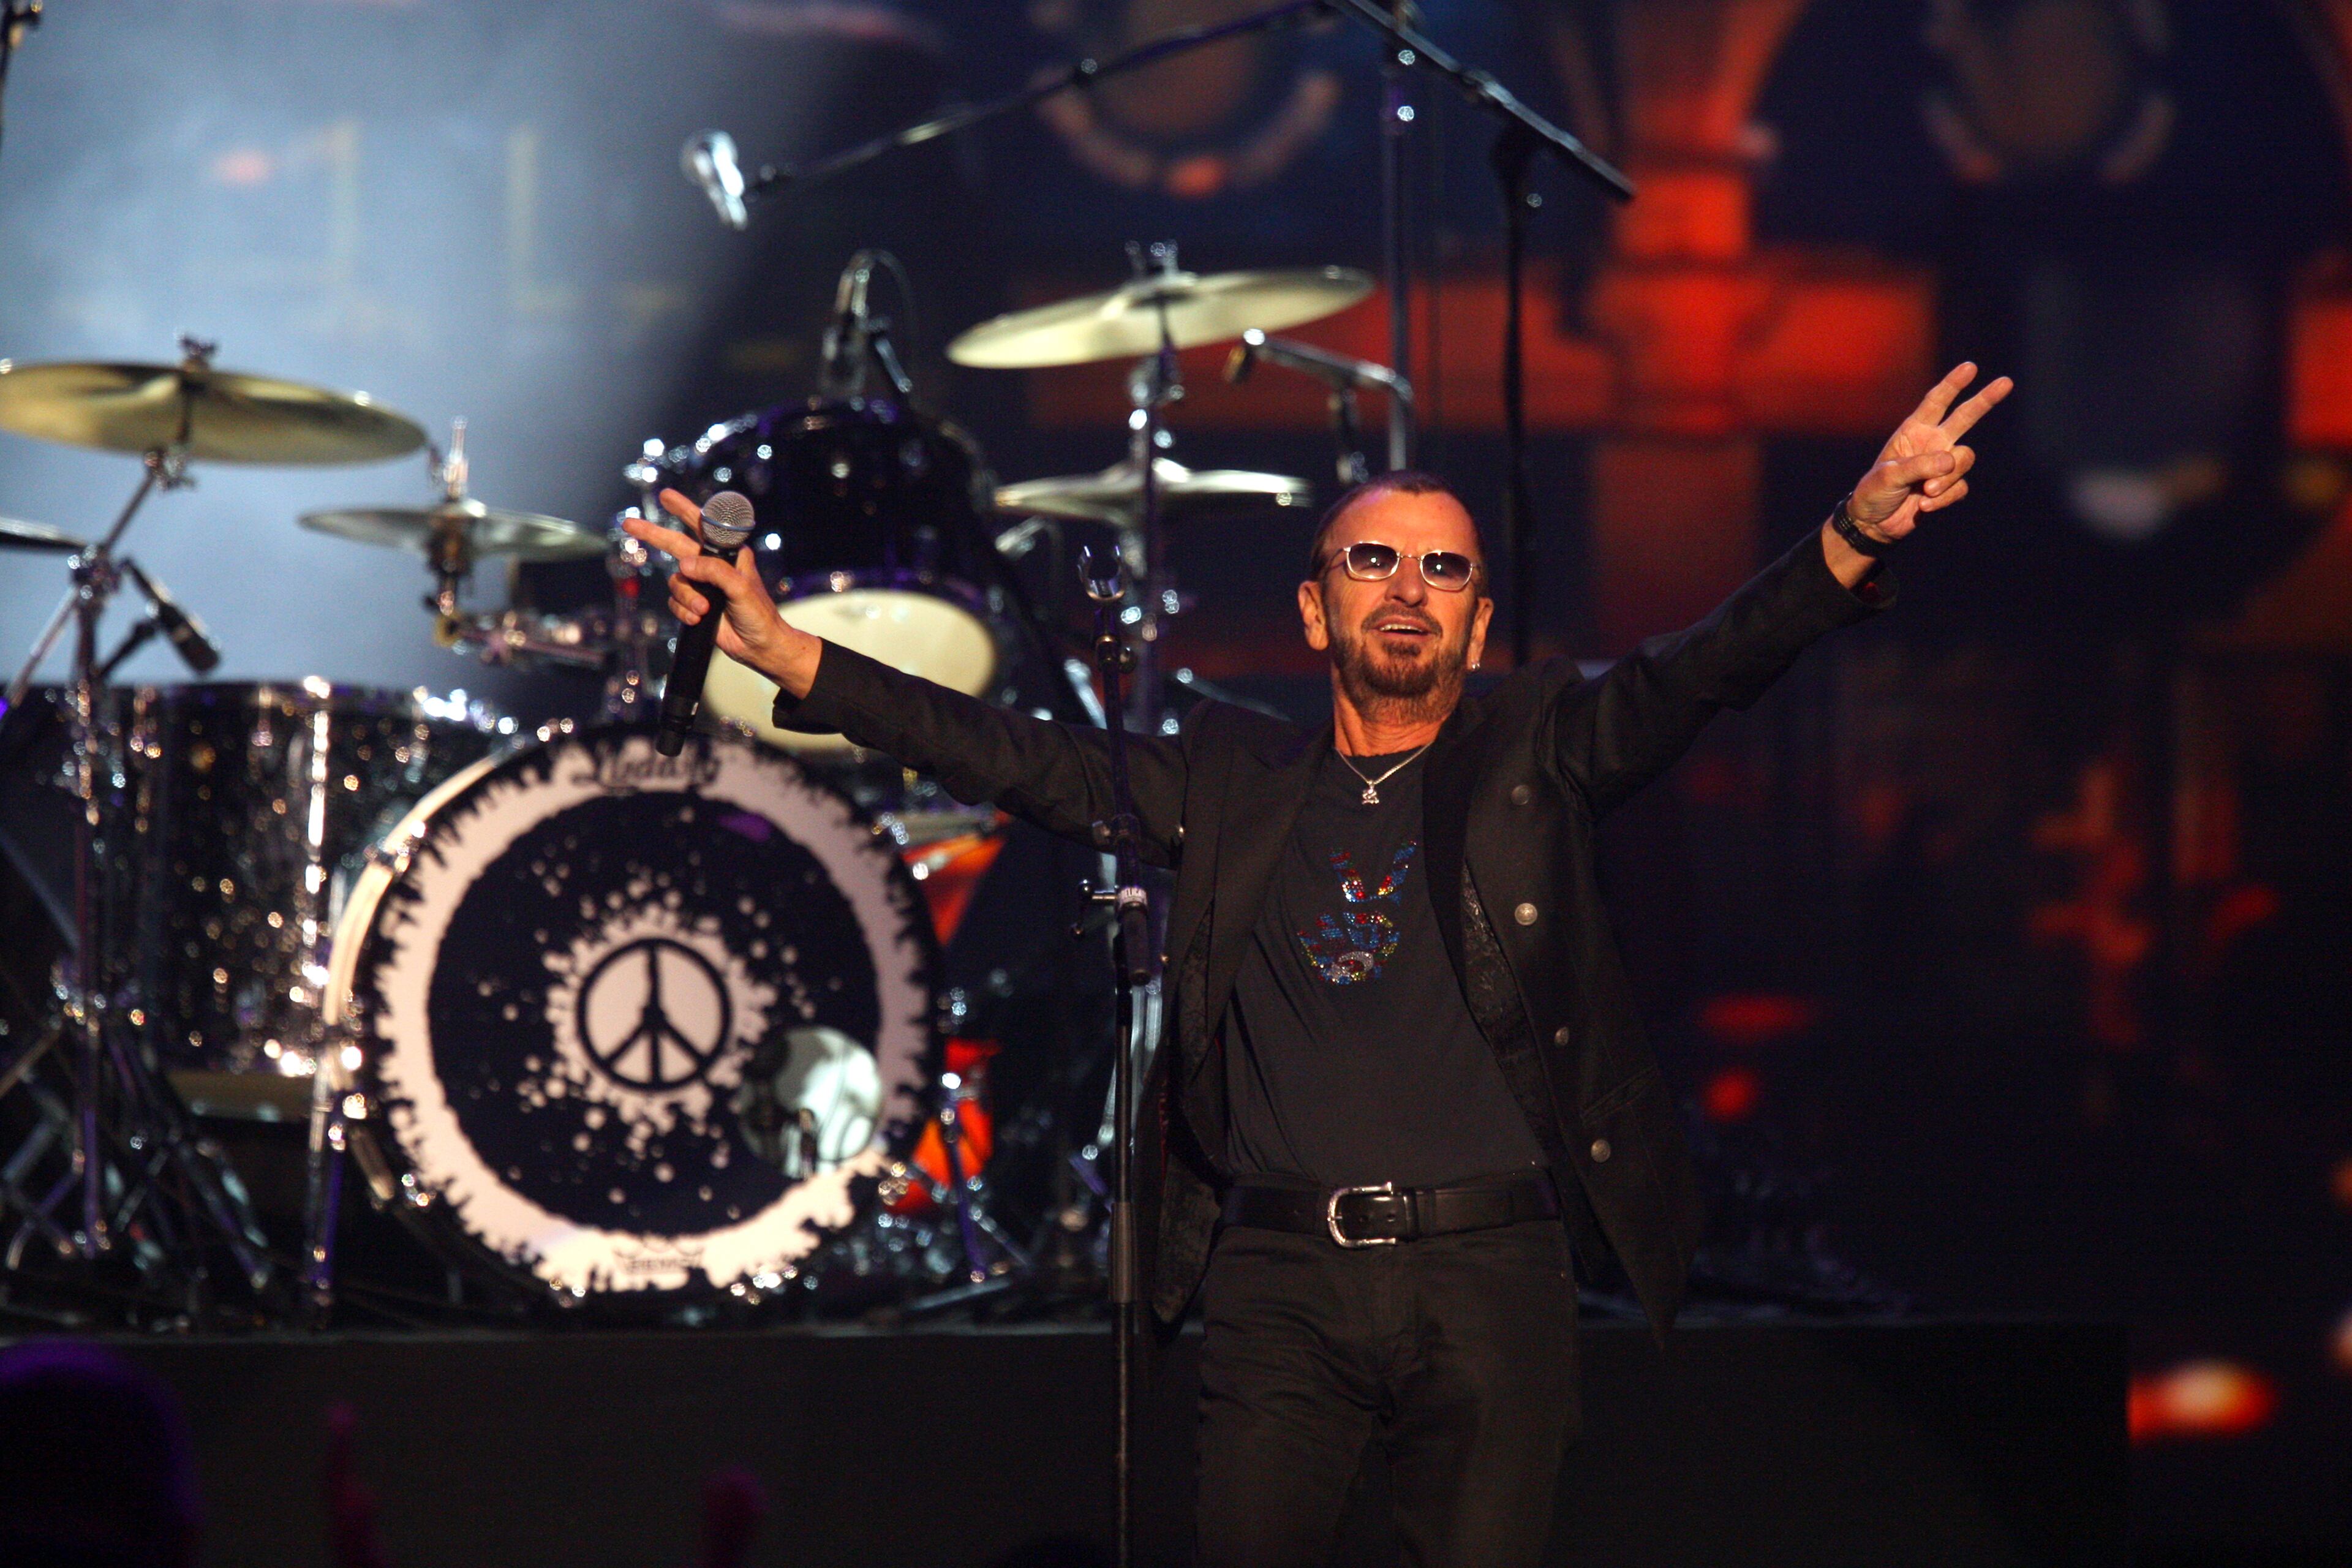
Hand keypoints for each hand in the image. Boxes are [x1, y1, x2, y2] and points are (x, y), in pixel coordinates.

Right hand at [620, 489, 821, 696]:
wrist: (758, 646)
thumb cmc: (758, 614)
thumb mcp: (741, 588)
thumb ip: (715, 572)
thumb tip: (684, 565)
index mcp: (728, 554)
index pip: (703, 526)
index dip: (683, 509)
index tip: (666, 495)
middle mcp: (711, 565)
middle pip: (676, 544)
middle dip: (653, 534)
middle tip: (629, 522)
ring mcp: (701, 585)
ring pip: (676, 582)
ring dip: (687, 597)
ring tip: (704, 609)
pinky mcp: (693, 604)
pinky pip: (676, 603)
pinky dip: (685, 611)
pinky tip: (700, 618)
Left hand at [1848, 361, 2013, 542]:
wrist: (1873, 524)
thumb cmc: (1873, 493)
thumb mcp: (1888, 476)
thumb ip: (1918, 466)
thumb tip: (1950, 461)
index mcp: (1913, 432)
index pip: (1936, 403)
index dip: (1952, 384)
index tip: (1970, 367)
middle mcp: (1932, 443)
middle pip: (1965, 417)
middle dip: (1984, 400)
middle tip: (2006, 382)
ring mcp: (1942, 465)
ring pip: (1964, 460)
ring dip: (1947, 478)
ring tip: (1925, 492)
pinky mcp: (1947, 488)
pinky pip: (1959, 488)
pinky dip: (1944, 498)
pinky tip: (1924, 506)